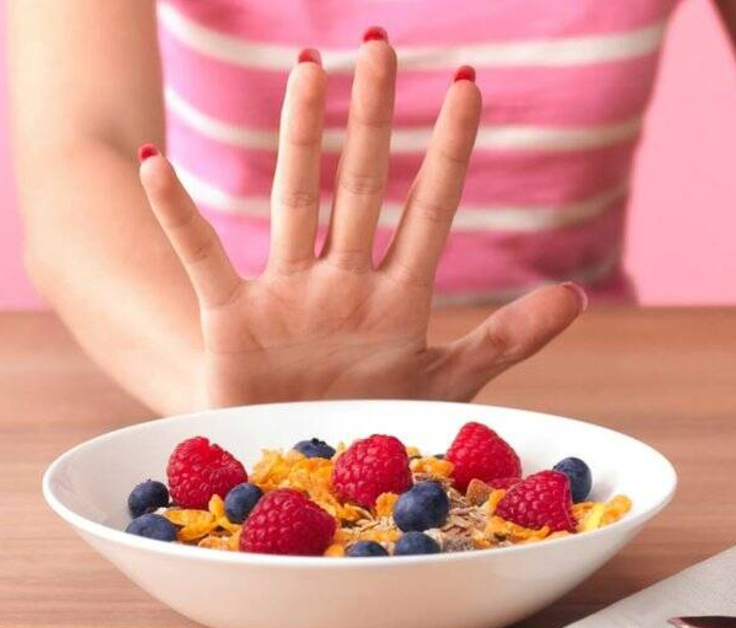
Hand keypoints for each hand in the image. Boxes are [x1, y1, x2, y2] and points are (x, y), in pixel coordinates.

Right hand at [139, 39, 584, 408]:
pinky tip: (158, 162)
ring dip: (300, 135)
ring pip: (294, 199)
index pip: (429, 207)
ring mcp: (286, 296)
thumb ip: (505, 339)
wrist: (296, 475)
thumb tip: (577, 295)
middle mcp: (342, 282)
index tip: (467, 84)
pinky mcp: (231, 322)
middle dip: (373, 115)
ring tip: (308, 69)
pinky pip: (201, 258)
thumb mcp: (445, 386)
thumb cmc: (367, 424)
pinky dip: (177, 214)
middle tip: (379, 43)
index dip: (448, 148)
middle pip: (361, 184)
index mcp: (397, 297)